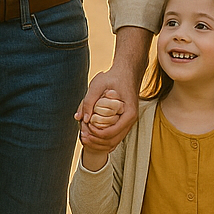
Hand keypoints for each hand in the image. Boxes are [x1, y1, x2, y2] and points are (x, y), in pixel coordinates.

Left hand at [76, 27, 151, 152]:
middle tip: (83, 136)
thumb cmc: (114, 76)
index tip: (86, 127)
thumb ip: (88, 101)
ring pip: (114, 141)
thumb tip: (82, 119)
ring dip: (99, 142)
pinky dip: (103, 139)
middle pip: (113, 141)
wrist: (127, 71)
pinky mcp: (124, 120)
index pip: (112, 133)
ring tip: (85, 136)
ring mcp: (128, 121)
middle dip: (96, 141)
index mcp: (129, 113)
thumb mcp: (98, 84)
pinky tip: (92, 134)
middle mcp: (130, 120)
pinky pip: (115, 136)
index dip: (96, 134)